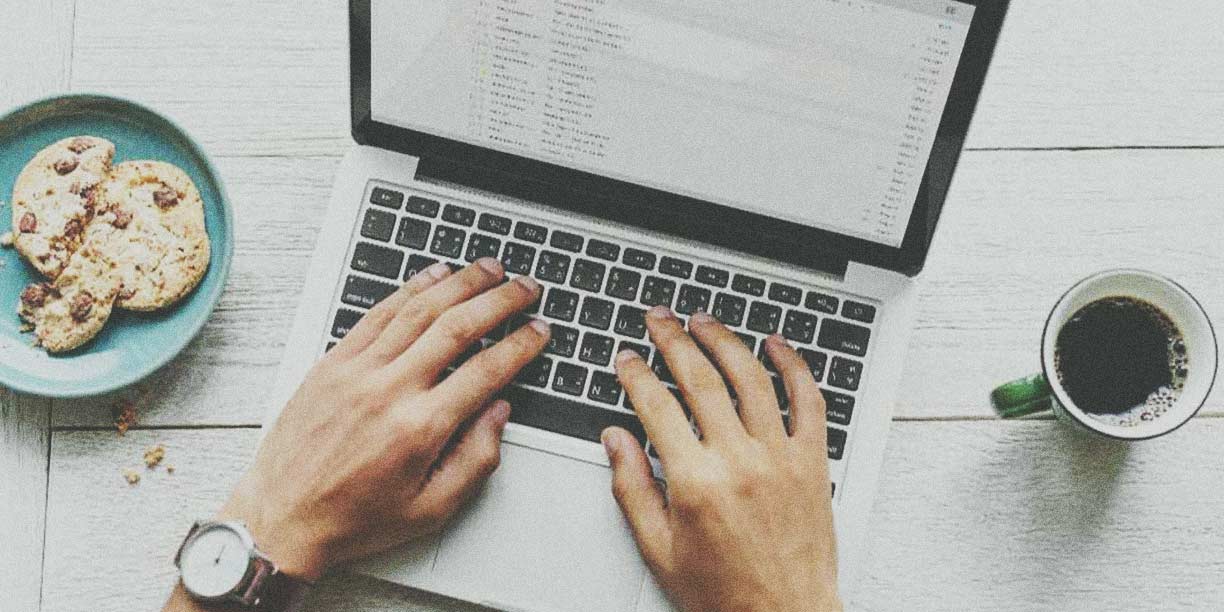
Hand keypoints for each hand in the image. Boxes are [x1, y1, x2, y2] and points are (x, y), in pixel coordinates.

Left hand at [217, 258, 546, 579]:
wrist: (281, 519)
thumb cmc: (354, 519)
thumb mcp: (431, 509)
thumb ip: (476, 460)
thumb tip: (499, 413)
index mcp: (420, 428)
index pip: (486, 371)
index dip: (521, 346)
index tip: (539, 332)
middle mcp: (389, 391)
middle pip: (457, 327)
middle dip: (499, 301)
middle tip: (525, 288)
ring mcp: (357, 371)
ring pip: (418, 309)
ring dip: (460, 282)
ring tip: (489, 269)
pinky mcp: (332, 363)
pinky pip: (377, 313)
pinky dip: (409, 289)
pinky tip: (433, 276)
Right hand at [603, 307, 840, 611]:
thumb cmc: (724, 593)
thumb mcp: (659, 549)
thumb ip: (632, 488)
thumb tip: (615, 440)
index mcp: (696, 482)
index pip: (656, 406)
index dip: (636, 374)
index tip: (626, 358)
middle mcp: (739, 461)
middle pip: (701, 378)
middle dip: (673, 339)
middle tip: (659, 319)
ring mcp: (781, 457)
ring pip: (752, 378)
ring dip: (725, 340)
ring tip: (705, 321)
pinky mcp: (813, 462)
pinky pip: (809, 401)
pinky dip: (795, 367)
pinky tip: (778, 345)